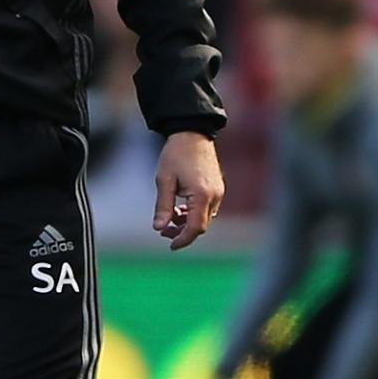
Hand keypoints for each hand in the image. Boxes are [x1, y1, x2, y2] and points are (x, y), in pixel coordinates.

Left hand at [153, 130, 223, 250]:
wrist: (192, 133)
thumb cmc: (176, 155)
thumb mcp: (164, 180)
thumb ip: (163, 206)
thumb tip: (159, 228)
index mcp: (201, 195)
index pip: (195, 228)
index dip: (183, 239)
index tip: (170, 245)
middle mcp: (214, 196)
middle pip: (201, 226)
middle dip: (183, 232)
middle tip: (164, 231)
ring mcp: (218, 192)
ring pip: (205, 218)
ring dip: (188, 222)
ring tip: (170, 217)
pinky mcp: (218, 188)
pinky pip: (208, 209)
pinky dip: (195, 213)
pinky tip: (180, 208)